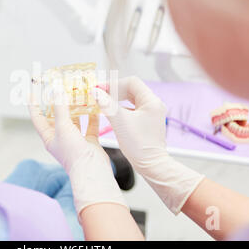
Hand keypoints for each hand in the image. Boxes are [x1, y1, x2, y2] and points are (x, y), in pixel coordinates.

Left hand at [28, 91, 127, 215]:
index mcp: (49, 137)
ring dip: (76, 107)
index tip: (33, 91)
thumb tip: (57, 91)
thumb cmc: (72, 153)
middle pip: (57, 116)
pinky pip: (90, 124)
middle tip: (62, 87)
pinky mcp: (89, 141)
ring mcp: (75, 139)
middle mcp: (61, 137)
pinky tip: (94, 105)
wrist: (92, 171)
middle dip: (59, 102)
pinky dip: (92, 115)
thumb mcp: (63, 128)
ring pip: (74, 119)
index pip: (38, 117)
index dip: (34, 104)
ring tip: (79, 93)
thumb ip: (60, 109)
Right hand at [93, 77, 204, 213]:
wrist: (151, 165)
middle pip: (132, 89)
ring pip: (131, 99)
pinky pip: (132, 109)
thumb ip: (107, 104)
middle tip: (99, 94)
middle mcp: (154, 105)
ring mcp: (151, 113)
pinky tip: (111, 113)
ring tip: (103, 102)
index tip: (100, 89)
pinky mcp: (147, 122)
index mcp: (151, 101)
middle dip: (114, 90)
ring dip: (117, 99)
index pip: (132, 82)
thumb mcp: (120, 122)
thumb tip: (95, 92)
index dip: (114, 83)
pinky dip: (121, 108)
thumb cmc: (139, 145)